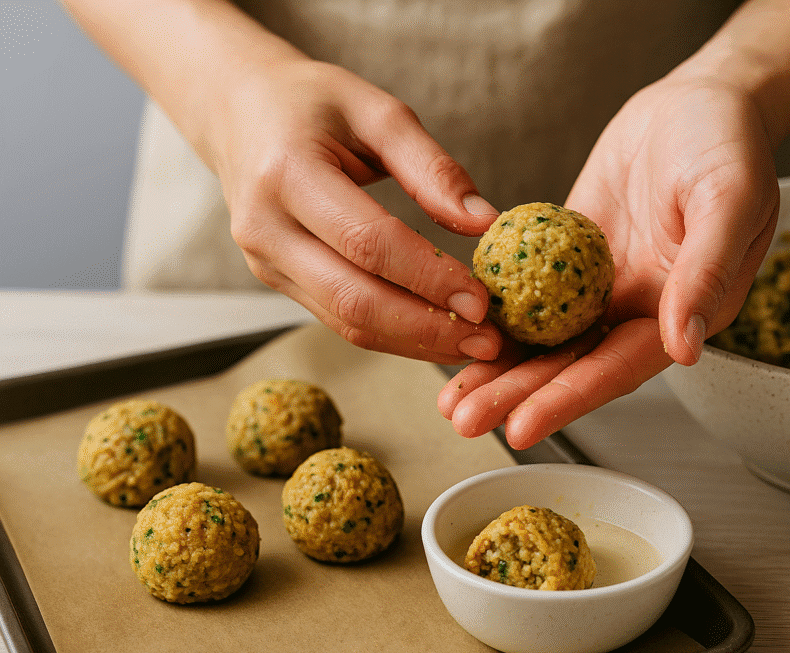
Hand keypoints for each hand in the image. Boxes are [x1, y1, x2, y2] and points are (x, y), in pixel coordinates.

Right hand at [211, 57, 503, 363]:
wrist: (235, 110)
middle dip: (426, 327)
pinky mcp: (276, 279)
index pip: (367, 242)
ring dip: (414, 342)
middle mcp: (266, 226)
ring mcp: (264, 261)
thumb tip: (484, 221)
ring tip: (473, 345)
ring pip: (345, 321)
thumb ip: (431, 167)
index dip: (427, 277)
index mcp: (287, 173)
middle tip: (487, 340)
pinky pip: (338, 319)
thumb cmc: (309, 103)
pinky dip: (392, 333)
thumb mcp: (376, 111)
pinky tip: (436, 334)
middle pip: (353, 298)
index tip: (481, 298)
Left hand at [439, 71, 779, 448]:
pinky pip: (526, 289)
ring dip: (498, 369)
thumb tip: (685, 347)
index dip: (571, 398)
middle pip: (571, 364)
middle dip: (517, 396)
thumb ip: (707, 272)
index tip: (523, 427)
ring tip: (450, 400)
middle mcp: (637, 309)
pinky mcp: (567, 256)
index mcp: (682, 311)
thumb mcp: (730, 200)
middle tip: (464, 420)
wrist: (696, 101)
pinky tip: (455, 330)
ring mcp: (599, 285)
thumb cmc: (727, 144)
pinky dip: (495, 313)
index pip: (619, 366)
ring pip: (543, 337)